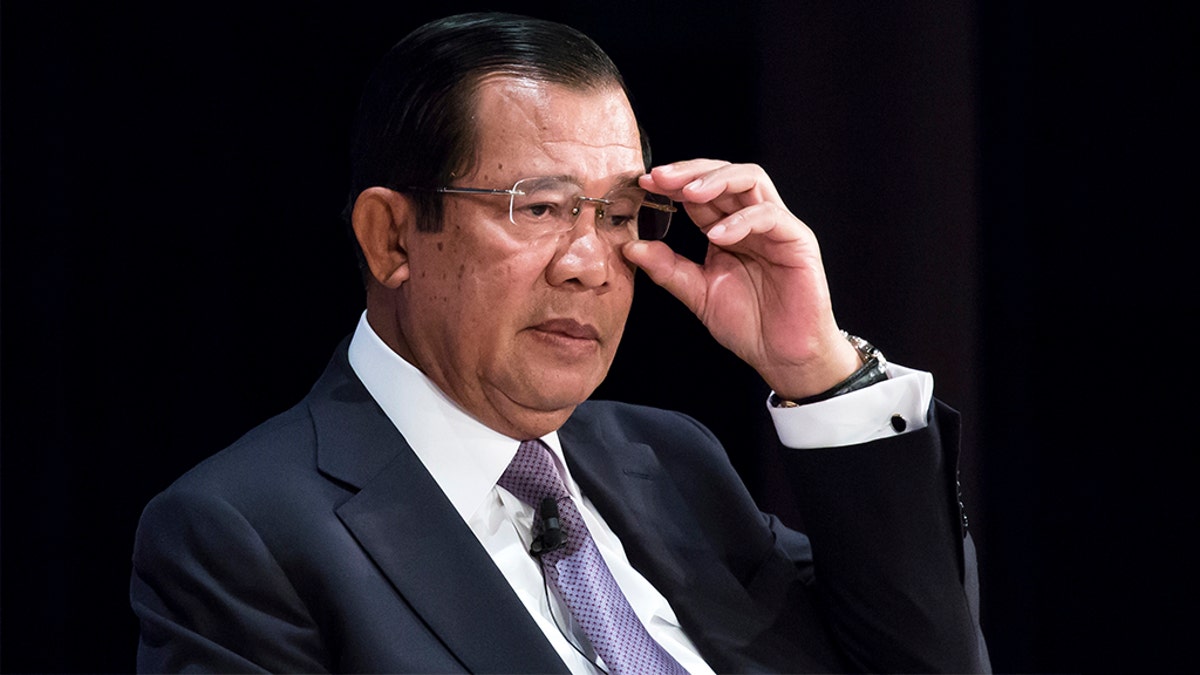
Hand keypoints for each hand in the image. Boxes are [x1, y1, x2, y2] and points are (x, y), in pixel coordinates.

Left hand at [622, 159, 860, 399]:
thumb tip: (631, 247)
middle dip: (690, 171)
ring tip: (688, 194)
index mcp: (727, 229)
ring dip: (716, 180)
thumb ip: (667, 269)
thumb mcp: (698, 294)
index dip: (673, 183)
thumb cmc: (749, 325)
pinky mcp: (798, 241)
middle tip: (660, 179)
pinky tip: (717, 236)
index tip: (644, 185)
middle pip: (725, 173)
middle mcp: (752, 221)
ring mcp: (777, 227)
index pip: (701, 192)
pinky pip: (770, 216)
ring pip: (751, 179)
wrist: (782, 356)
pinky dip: (741, 220)